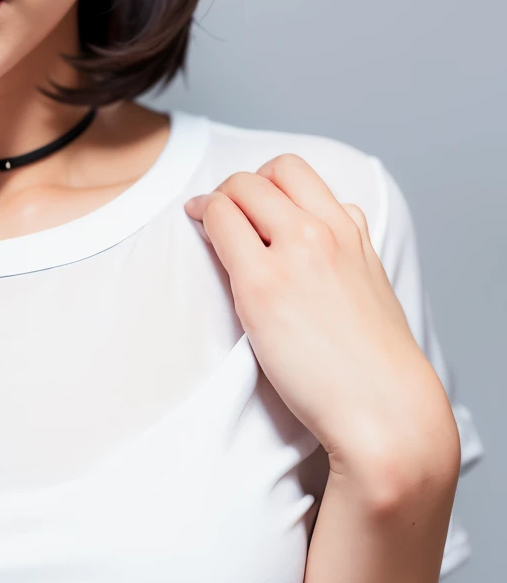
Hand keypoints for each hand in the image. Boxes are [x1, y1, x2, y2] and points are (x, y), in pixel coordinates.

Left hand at [185, 155, 458, 497]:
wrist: (384, 408)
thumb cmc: (374, 360)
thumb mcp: (372, 283)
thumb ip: (351, 245)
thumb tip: (335, 219)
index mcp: (351, 231)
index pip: (298, 173)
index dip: (266, 182)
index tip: (250, 203)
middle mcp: (324, 231)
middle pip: (267, 173)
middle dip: (237, 186)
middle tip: (221, 210)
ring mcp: (292, 254)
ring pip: (240, 188)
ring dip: (216, 197)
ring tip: (204, 218)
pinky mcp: (261, 284)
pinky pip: (219, 225)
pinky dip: (203, 219)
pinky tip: (198, 231)